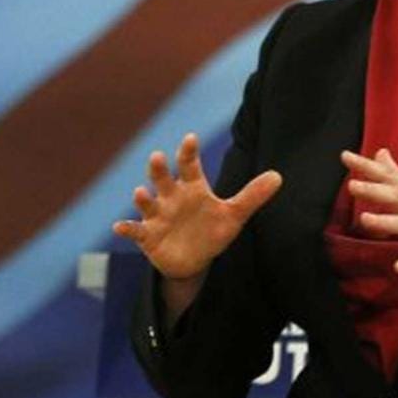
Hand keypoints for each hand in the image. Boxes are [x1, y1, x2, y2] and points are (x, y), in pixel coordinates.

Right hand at [113, 133, 282, 280]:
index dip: (189, 152)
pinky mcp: (147, 235)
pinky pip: (135, 229)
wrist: (193, 259)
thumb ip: (252, 196)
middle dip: (158, 169)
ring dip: (143, 197)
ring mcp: (157, 215)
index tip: (191, 139)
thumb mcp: (233, 215)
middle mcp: (171, 197)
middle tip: (158, 157)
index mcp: (191, 187)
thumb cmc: (211, 229)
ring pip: (147, 201)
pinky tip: (119, 227)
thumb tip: (279, 176)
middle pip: (162, 179)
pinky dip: (127, 228)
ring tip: (140, 192)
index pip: (189, 165)